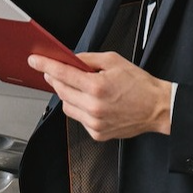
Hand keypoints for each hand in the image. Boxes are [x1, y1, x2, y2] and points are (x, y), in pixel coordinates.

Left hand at [28, 52, 173, 140]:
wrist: (158, 108)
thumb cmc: (140, 85)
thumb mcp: (114, 61)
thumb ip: (88, 59)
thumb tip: (70, 59)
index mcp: (97, 87)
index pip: (63, 74)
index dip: (45, 65)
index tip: (34, 61)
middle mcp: (94, 107)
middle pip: (61, 91)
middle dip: (55, 79)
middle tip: (54, 71)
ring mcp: (95, 123)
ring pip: (66, 107)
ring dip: (67, 95)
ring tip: (79, 87)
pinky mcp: (98, 133)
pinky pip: (78, 118)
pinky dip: (79, 108)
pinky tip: (90, 102)